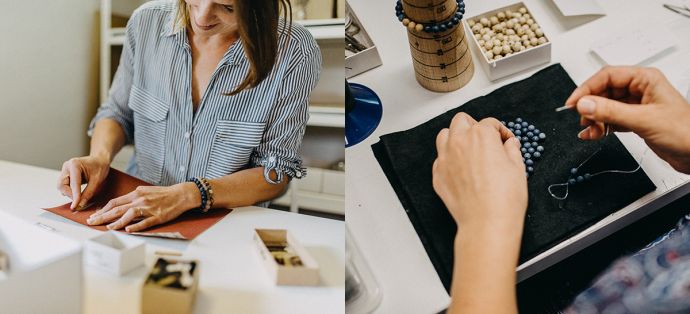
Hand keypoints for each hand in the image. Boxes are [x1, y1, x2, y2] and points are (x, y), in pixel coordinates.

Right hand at [57, 156, 110, 209]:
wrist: (100, 160)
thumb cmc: (100, 167)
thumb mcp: (97, 181)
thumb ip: (88, 193)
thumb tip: (80, 205)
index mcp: (75, 164)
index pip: (73, 184)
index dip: (74, 196)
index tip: (74, 206)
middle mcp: (67, 166)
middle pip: (61, 185)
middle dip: (69, 194)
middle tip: (79, 200)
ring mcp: (65, 170)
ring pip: (61, 186)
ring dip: (69, 193)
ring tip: (81, 195)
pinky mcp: (65, 175)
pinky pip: (64, 186)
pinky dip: (70, 191)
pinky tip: (78, 193)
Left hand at [86, 183, 199, 231]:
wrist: (181, 194)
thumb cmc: (164, 193)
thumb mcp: (146, 191)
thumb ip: (134, 196)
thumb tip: (122, 203)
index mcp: (136, 194)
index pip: (115, 202)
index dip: (103, 209)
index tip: (94, 215)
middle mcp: (140, 200)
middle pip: (117, 209)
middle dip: (102, 216)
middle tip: (91, 222)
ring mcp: (148, 209)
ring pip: (128, 215)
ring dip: (116, 222)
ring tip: (107, 228)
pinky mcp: (157, 217)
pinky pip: (144, 222)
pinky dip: (135, 226)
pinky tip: (127, 230)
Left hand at [432, 113, 527, 231]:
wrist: (486, 222)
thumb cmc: (504, 197)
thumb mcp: (517, 168)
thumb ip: (512, 150)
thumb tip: (510, 144)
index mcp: (481, 136)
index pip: (490, 123)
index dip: (501, 131)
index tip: (506, 141)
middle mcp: (459, 142)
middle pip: (461, 121)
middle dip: (474, 125)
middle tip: (485, 139)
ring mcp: (445, 158)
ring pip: (444, 135)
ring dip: (456, 138)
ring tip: (469, 150)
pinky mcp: (438, 174)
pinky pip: (440, 159)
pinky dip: (449, 159)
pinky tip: (461, 170)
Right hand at [566, 66, 689, 172]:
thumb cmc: (685, 132)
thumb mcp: (643, 120)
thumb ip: (611, 111)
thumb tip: (585, 103)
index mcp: (645, 79)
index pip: (607, 76)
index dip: (587, 88)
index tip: (574, 102)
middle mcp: (640, 89)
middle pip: (604, 91)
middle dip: (590, 105)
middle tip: (582, 118)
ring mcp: (637, 105)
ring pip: (605, 106)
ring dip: (594, 118)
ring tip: (590, 129)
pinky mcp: (635, 120)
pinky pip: (611, 119)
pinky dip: (601, 126)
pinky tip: (594, 134)